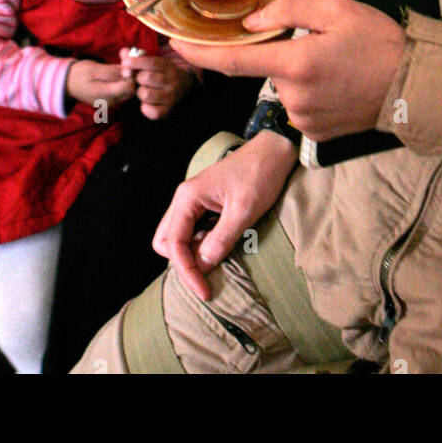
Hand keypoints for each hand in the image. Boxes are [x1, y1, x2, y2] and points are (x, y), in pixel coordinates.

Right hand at [65, 60, 134, 108]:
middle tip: (125, 57)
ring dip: (130, 74)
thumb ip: (112, 72)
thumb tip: (129, 71)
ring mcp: (113, 102)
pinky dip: (125, 78)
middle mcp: (112, 102)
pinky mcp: (113, 99)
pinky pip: (125, 90)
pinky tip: (120, 67)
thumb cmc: (79, 74)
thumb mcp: (93, 70)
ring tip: (122, 59)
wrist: (68, 84)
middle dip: (132, 72)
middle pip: (133, 89)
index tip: (126, 59)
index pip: (129, 86)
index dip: (131, 72)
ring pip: (131, 89)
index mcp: (106, 95)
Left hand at [119, 49, 193, 119]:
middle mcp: (172, 82)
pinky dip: (145, 108)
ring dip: (141, 93)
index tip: (124, 63)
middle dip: (138, 78)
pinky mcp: (168, 111)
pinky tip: (147, 102)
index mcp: (168, 67)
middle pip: (146, 78)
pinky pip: (151, 112)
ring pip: (146, 95)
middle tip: (140, 80)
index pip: (151, 63)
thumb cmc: (161, 72)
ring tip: (144, 90)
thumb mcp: (153, 62)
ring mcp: (171, 97)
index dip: (136, 62)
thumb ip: (136, 56)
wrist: (183, 86)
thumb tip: (123, 53)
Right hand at [152, 131, 297, 298]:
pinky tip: (220, 249)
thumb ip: (221, 239)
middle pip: (166, 241)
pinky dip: (201, 245)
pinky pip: (193, 231)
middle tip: (207, 276)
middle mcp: (185, 199)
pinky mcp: (205, 204)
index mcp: (188, 197)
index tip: (205, 291)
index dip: (187, 271)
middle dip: (183, 263)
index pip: (173, 243)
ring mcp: (194, 201)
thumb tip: (202, 266)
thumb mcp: (243, 211)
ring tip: (217, 263)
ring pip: (178, 237)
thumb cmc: (259, 175)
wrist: (274, 151)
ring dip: (192, 255)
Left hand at [171, 0, 406, 141]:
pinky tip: (338, 83)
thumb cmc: (380, 43)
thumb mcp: (338, 9)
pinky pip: (298, 105)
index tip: (175, 43)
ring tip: (337, 63)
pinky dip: (309, 91)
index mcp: (295, 62)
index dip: (200, 53)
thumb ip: (289, 10)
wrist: (417, 89)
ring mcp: (303, 119)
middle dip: (283, 53)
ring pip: (283, 87)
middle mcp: (293, 97)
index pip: (234, 60)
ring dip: (298, 72)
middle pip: (267, 69)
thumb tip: (253, 21)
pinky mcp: (315, 134)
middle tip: (322, 42)